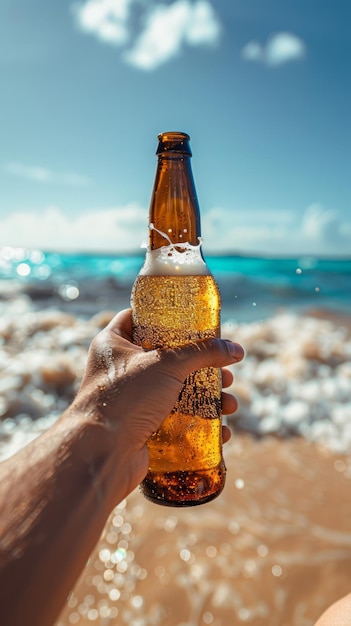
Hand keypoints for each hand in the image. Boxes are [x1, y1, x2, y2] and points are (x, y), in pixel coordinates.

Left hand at [74, 308, 243, 496]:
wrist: (101, 454)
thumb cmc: (125, 399)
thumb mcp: (166, 365)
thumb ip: (202, 352)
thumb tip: (235, 349)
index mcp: (113, 344)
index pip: (139, 318)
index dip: (167, 316)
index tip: (196, 321)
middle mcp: (119, 370)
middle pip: (168, 359)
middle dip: (201, 366)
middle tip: (224, 372)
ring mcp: (130, 401)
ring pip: (176, 393)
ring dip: (207, 398)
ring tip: (229, 405)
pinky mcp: (141, 429)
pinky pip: (176, 421)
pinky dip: (199, 425)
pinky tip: (222, 431)